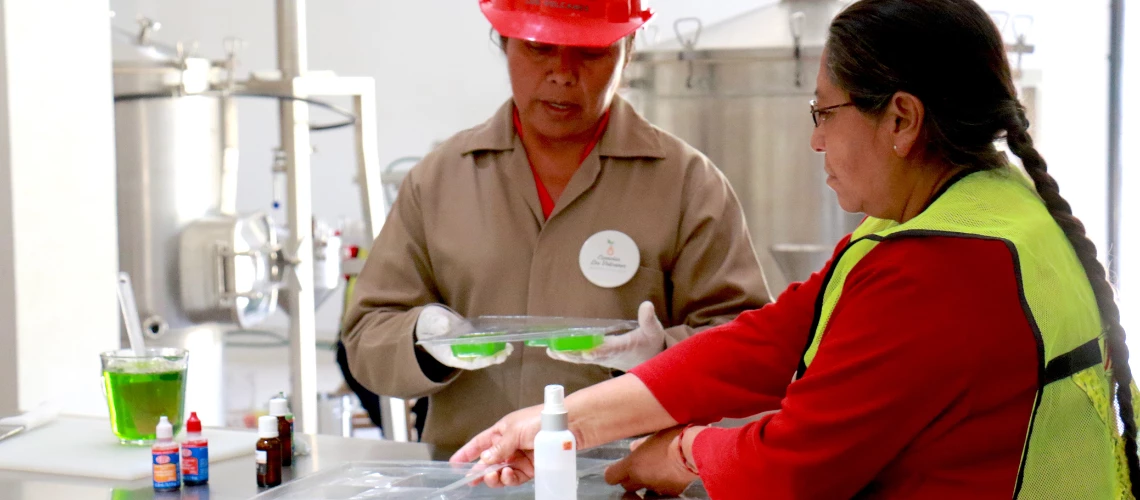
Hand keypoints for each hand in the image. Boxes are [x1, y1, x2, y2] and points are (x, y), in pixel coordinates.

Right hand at [416, 304, 512, 369]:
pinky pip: (483, 343)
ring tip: (509, 347)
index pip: (467, 362)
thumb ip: (438, 325)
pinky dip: (493, 342)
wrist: (427, 320)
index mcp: (449, 356)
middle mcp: (459, 354)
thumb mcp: (430, 323)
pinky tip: (503, 339)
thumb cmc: (427, 324)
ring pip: (483, 352)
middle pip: (478, 359)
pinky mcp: (470, 339)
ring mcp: (465, 347)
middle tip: (505, 352)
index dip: (481, 361)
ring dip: (496, 351)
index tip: (492, 358)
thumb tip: (447, 325)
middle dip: (493, 357)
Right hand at [449, 405, 544, 486]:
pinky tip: (506, 474)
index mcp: (503, 430)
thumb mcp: (514, 430)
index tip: (455, 462)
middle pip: (490, 461)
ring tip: (494, 475)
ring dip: (495, 476)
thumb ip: (499, 448)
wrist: (569, 424)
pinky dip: (509, 478)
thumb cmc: (541, 419)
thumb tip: (485, 460)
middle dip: (480, 471)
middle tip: (472, 480)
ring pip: (501, 472)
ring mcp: (521, 457)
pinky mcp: (533, 467)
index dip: (467, 452)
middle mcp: (510, 444)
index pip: (480, 443)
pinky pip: (516, 477)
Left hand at [546, 301, 665, 370]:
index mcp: (623, 348)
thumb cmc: (652, 344)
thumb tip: (647, 305)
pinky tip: (554, 352)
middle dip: (574, 353)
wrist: (651, 362)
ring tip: (551, 350)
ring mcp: (603, 359)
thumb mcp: (654, 331)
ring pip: (582, 359)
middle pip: (589, 356)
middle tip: (557, 350)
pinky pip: (581, 358)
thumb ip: (648, 319)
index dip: (598, 351)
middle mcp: (610, 355)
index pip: (609, 350)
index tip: (588, 352)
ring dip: (567, 355)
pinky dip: (569, 355)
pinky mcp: (599, 359)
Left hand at [604, 426, 697, 495]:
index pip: (610, 477)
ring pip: (646, 489)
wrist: (696, 448)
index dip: (614, 472)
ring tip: (659, 468)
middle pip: (627, 486)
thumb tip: (633, 448)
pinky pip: (664, 490)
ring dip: (649, 481)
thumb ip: (641, 444)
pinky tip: (672, 472)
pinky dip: (665, 484)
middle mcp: (642, 479)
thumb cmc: (674, 435)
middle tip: (639, 468)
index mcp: (632, 465)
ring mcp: (657, 488)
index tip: (619, 467)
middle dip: (631, 478)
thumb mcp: (654, 434)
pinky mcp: (673, 491)